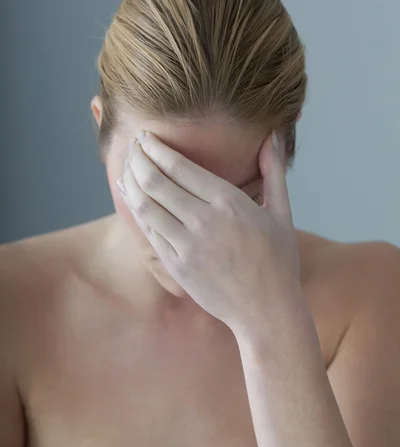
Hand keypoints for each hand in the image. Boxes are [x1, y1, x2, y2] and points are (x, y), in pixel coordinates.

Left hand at [118, 131, 301, 335]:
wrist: (267, 311)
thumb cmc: (278, 260)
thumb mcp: (281, 212)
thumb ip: (273, 170)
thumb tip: (273, 134)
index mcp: (229, 203)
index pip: (179, 167)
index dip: (156, 148)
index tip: (146, 136)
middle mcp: (204, 222)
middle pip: (156, 182)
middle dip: (138, 159)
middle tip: (132, 146)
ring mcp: (187, 246)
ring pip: (145, 206)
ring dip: (130, 182)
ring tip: (126, 167)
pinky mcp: (177, 267)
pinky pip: (149, 232)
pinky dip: (136, 210)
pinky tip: (131, 196)